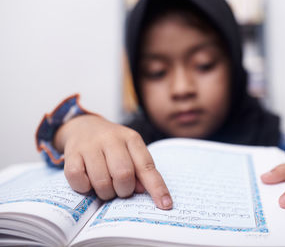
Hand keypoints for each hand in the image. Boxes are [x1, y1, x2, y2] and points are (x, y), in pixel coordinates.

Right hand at [54, 114, 172, 209]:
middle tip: (120, 190)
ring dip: (105, 192)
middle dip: (124, 190)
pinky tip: (88, 181)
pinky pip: (78, 180)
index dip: (157, 188)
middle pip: (124, 175)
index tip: (165, 205)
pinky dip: (84, 187)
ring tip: (105, 187)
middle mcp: (112, 139)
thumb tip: (142, 190)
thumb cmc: (112, 146)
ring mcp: (90, 145)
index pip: (147, 166)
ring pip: (101, 181)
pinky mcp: (72, 153)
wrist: (83, 126)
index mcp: (131, 139)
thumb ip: (139, 170)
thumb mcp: (130, 151)